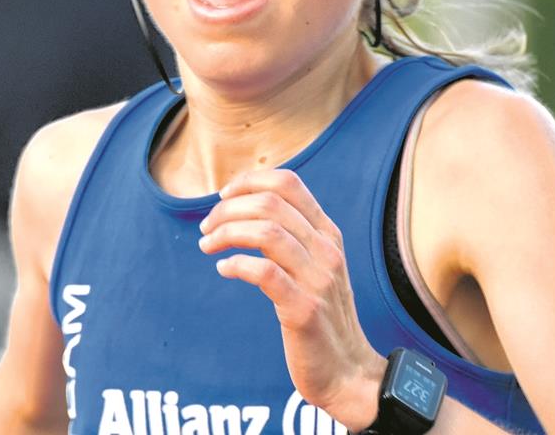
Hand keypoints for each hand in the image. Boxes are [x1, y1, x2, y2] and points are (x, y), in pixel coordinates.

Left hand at [198, 169, 385, 430]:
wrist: (348, 372)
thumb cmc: (322, 318)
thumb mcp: (315, 268)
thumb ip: (292, 238)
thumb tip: (246, 210)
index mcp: (328, 234)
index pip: (288, 183)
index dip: (248, 181)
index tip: (222, 197)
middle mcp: (326, 250)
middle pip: (270, 203)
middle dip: (227, 209)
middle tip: (206, 228)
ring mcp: (318, 279)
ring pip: (266, 232)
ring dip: (227, 232)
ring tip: (207, 246)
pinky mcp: (304, 310)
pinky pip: (265, 273)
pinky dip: (237, 265)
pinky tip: (224, 269)